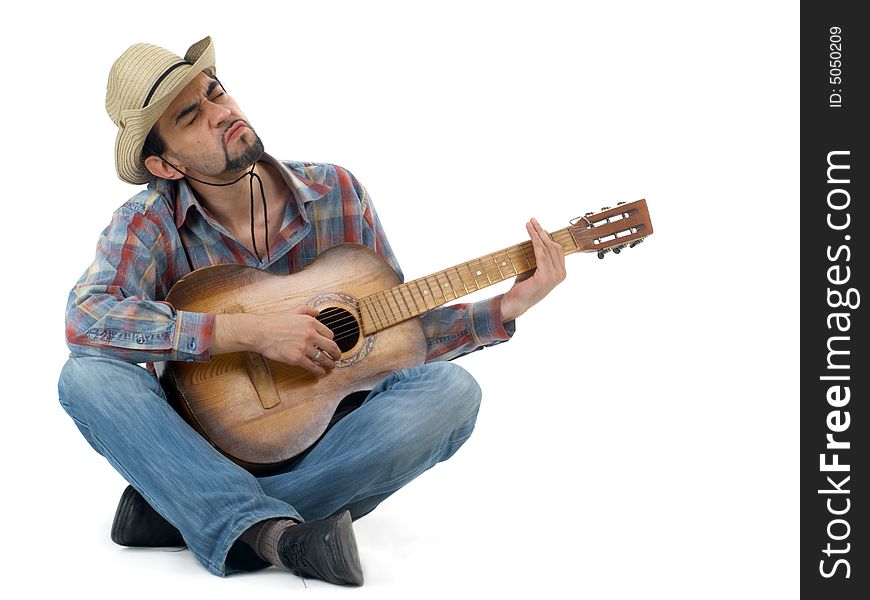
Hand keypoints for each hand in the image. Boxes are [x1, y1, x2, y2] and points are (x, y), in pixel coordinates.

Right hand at [213, 305, 341, 375]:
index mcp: (311, 322)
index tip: (331, 345)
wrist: (260, 331)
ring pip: (323, 358)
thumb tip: (318, 312)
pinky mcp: (297, 358)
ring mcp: (304, 347)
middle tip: (338, 357)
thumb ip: (308, 310)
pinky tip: (321, 372)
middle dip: (337, 354)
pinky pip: (313, 367)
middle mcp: (310, 334)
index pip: (329, 334)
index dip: (331, 341)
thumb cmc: (274, 321)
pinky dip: (319, 371)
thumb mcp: (293, 310)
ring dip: (330, 364)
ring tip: (331, 366)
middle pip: (331, 347)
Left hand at [500, 218, 566, 321]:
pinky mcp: (544, 277)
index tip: (539, 227)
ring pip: (546, 248)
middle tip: (533, 221)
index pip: (557, 249)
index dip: (548, 236)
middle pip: (552, 246)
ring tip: (530, 223)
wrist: (517, 302)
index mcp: (561, 272)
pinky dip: (535, 241)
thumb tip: (537, 240)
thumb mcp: (534, 269)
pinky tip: (531, 233)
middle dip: (542, 231)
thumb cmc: (524, 286)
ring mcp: (554, 276)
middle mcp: (560, 274)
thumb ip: (539, 258)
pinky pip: (540, 254)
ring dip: (537, 233)